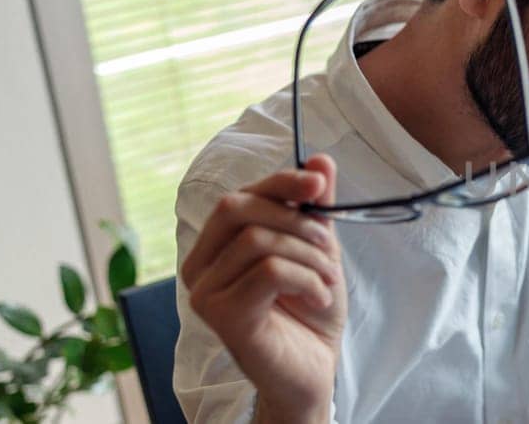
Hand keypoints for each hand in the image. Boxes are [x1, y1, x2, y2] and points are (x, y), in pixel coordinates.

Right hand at [179, 154, 343, 423]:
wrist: (313, 369)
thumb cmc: (308, 311)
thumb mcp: (317, 251)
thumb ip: (313, 209)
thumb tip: (320, 160)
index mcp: (216, 246)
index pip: (239, 195)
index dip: (280, 182)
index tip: (319, 183)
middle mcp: (199, 267)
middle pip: (237, 208)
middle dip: (294, 219)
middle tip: (329, 245)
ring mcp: (204, 292)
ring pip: (257, 241)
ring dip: (309, 256)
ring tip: (327, 280)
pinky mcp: (221, 316)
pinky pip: (268, 272)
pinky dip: (306, 279)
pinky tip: (319, 298)